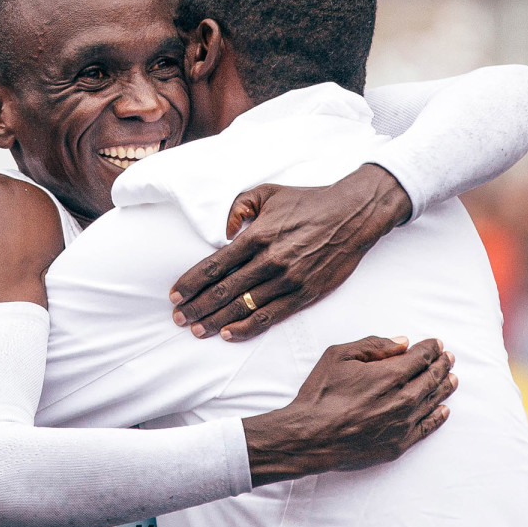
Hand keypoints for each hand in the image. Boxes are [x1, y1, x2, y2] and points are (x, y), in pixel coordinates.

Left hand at [170, 165, 412, 340]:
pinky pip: (271, 315)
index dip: (191, 283)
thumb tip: (222, 231)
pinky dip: (247, 327)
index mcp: (257, 235)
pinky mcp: (305, 293)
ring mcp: (288, 280)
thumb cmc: (309, 201)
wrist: (353, 215)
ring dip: (217, 320)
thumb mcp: (268, 192)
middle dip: (197, 307)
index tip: (175, 295)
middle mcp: (270, 260)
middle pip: (224, 290)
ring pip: (244, 306)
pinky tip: (229, 334)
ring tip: (197, 330)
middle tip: (179, 319)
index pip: (214, 266)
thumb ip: (239, 207)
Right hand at [241, 336, 454, 485]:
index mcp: (390, 375)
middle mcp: (403, 399)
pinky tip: (444, 409)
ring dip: (444, 388)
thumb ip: (374, 345)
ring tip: (452, 379)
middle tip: (448, 358)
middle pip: (431, 378)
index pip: (421, 357)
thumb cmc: (320, 394)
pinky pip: (426, 428)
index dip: (431, 348)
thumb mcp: (339, 355)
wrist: (309, 437)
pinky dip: (438, 417)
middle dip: (441, 365)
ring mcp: (403, 424)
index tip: (437, 345)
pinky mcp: (398, 445)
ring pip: (432, 401)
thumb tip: (403, 342)